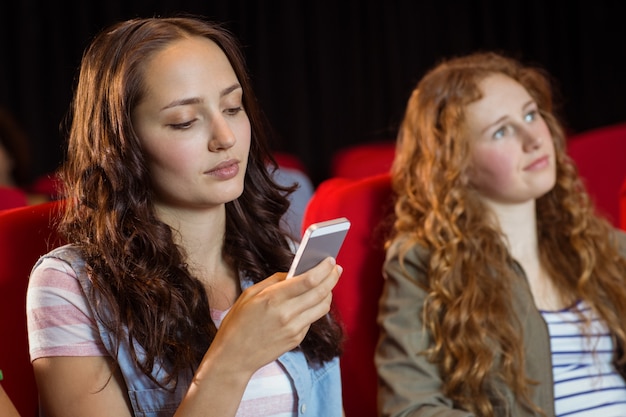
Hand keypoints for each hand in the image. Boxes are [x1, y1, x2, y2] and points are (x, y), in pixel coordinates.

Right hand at [205, 257, 341, 376]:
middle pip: (321, 292)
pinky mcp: (297, 339)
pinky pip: (312, 319)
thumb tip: (295, 272)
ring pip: (323, 307)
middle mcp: (286, 314)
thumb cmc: (238, 322)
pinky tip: (312, 301)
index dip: (323, 269)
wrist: (234, 357)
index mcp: (272, 298)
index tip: (330, 260)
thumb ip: (274, 281)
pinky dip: (315, 307)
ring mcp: (294, 329)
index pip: (308, 281)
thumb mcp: (249, 294)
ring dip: (328, 292)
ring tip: (327, 283)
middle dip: (332, 277)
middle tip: (336, 268)